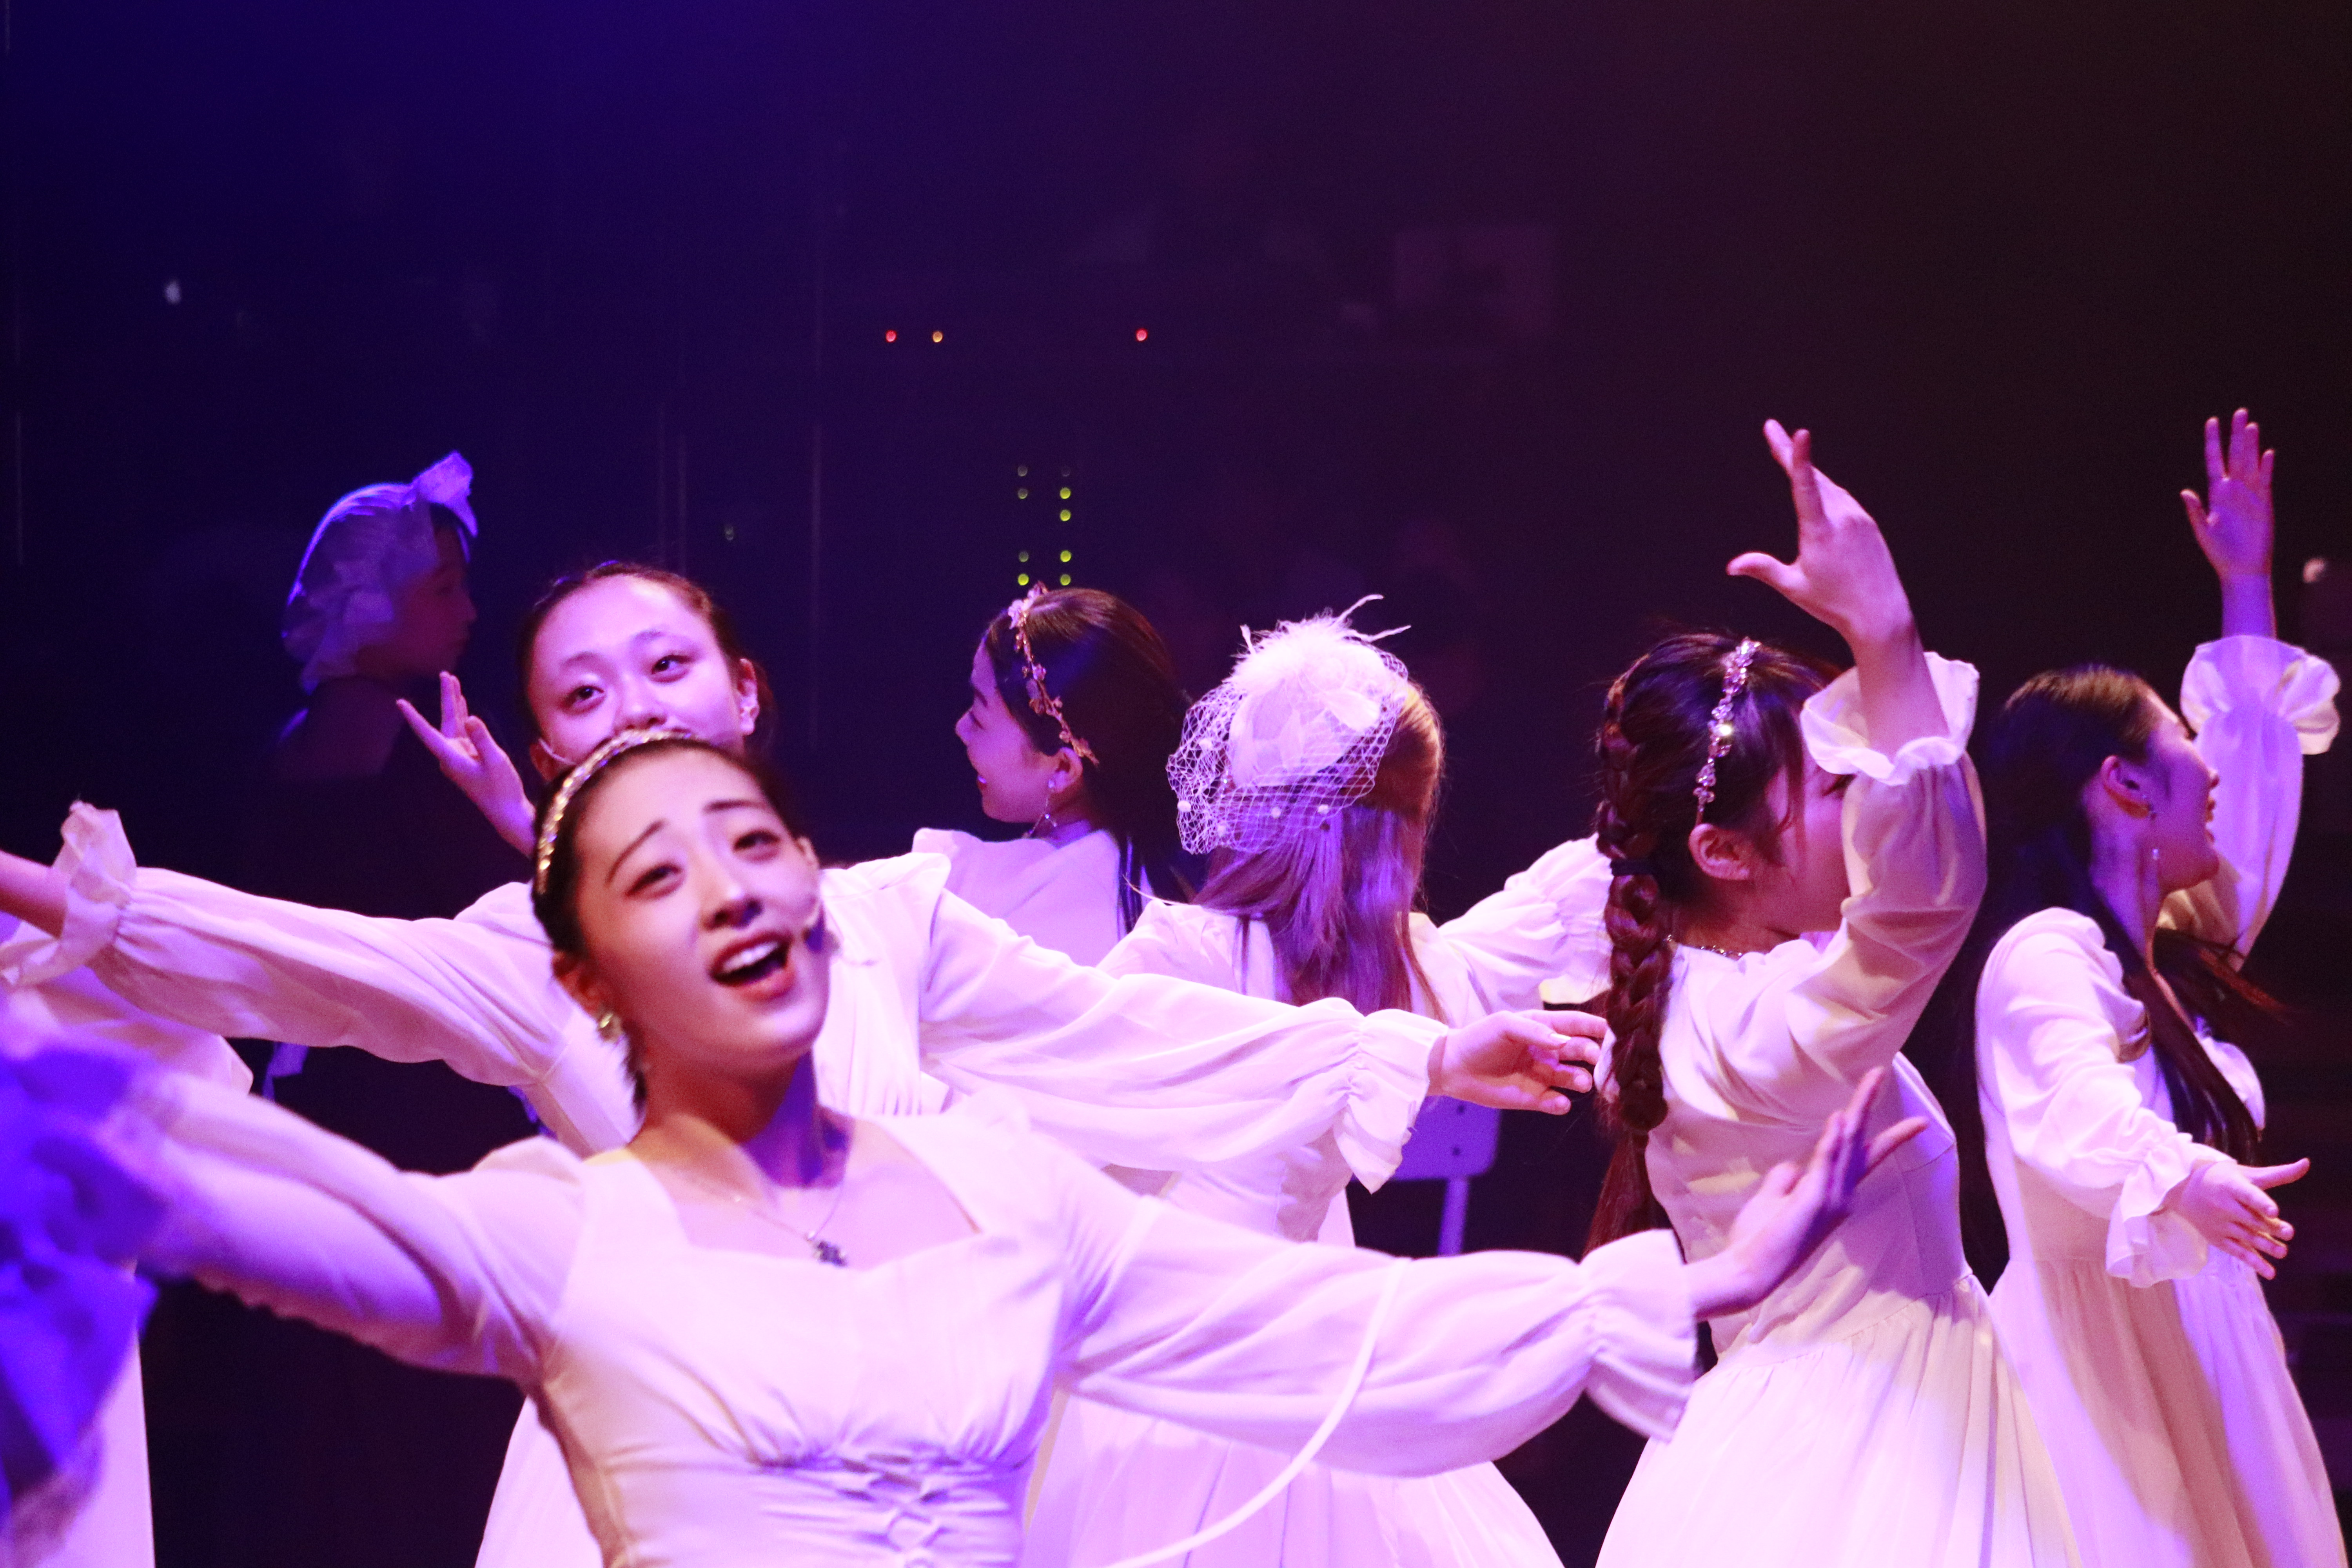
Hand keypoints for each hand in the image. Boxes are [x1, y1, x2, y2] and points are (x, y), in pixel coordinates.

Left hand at [396, 672, 536, 855]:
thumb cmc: (501, 788)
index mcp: (451, 758)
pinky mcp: (470, 758)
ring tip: (454, 682)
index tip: (400, 703)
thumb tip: (471, 718)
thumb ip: (482, 739)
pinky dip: (464, 717)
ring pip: (454, 725)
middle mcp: (451, 756)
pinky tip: (464, 706)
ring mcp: (460, 757)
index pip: (427, 733)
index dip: (413, 718)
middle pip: (445, 722)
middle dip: (446, 698)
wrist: (507, 810)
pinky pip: (464, 733)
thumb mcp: (495, 760)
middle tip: (445, 675)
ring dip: (456, 705)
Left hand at [1429, 1009, 1604, 1114]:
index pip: (1577, 1025)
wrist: (1453, 1067)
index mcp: (1544, 1027)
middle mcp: (1549, 1051)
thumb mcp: (1505, 1026)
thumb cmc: (1479, 1038)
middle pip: (1581, 1052)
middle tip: (1600, 1061)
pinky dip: (1560, 1103)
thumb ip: (1535, 1031)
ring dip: (1582, 1080)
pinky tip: (1558, 1101)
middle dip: (1594, 1055)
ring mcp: (1543, 1075)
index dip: (1596, 1028)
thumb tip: (1564, 1041)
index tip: (1614, 1032)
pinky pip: (1555, 1102)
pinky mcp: (1534, 1098)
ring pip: (1573, 1078)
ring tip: (1582, 1081)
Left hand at [1682, 1069, 1926, 1318]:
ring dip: (1856, 1110)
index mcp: (1835, 1197)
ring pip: (1848, 1146)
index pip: (1864, 1159)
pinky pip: (1826, 1161)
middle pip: (1862, 1143)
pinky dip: (1834, 1139)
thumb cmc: (1759, 1239)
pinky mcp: (1813, 1199)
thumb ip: (1786, 1180)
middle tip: (1880, 1073)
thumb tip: (1793, 1164)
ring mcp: (1831, 1199)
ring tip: (1869, 1079)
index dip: (1886, 1136)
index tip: (1914, 1121)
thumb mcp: (1774, 1202)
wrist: (1750, 1270)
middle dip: (1870, 1106)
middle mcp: (1841, 1197)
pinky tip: (1841, 1116)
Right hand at [1731, 422, 1915, 649]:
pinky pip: (1841, 498)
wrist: (1881, 613)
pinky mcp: (1868, 522)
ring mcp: (1858, 517)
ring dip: (1807, 471)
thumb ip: (1763, 569)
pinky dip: (1825, 489)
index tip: (1799, 432)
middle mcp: (1842, 517)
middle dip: (1789, 451)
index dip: (1799, 459)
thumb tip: (1731, 566)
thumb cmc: (1833, 604)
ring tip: (1785, 450)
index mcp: (1820, 531)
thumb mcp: (1794, 587)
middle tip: (1771, 427)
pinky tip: (1817, 489)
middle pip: (1812, 476)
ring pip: (1828, 486)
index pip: (1805, 488)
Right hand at [2168, 1156, 2304, 1278]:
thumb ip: (2278, 1174)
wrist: (2183, 1189)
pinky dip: (2254, 1262)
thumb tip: (2307, 1163)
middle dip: (2269, 1227)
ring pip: (2246, 1237)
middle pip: (2250, 1219)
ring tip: (2282, 1252)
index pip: (2248, 1195)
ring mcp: (2220, 1224)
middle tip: (2289, 1233)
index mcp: (2231, 1186)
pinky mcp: (2218, 1239)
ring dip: (2265, 1245)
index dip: (2260, 1203)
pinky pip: (2238, 1252)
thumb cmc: (2223, 1178)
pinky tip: (2270, 1272)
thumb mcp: (2247, 1173)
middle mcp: (2224, 1206)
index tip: (2273, 1211)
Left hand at [2181, 409, 2276, 639]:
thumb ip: (2195, 511)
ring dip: (2251, 445)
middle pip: (2235, 456)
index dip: (2213, 441)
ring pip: (2251, 463)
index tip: (2212, 421)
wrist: (2241, 568)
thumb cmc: (2219, 552)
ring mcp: (2250, 495)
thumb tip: (2184, 492)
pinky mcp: (2265, 503)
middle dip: (2236, 434)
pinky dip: (2266, 467)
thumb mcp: (2203, 531)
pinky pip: (2265, 481)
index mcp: (2216, 494)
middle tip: (2239, 412)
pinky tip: (2267, 453)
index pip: (2214, 461)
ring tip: (2251, 425)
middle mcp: (2233, 490)